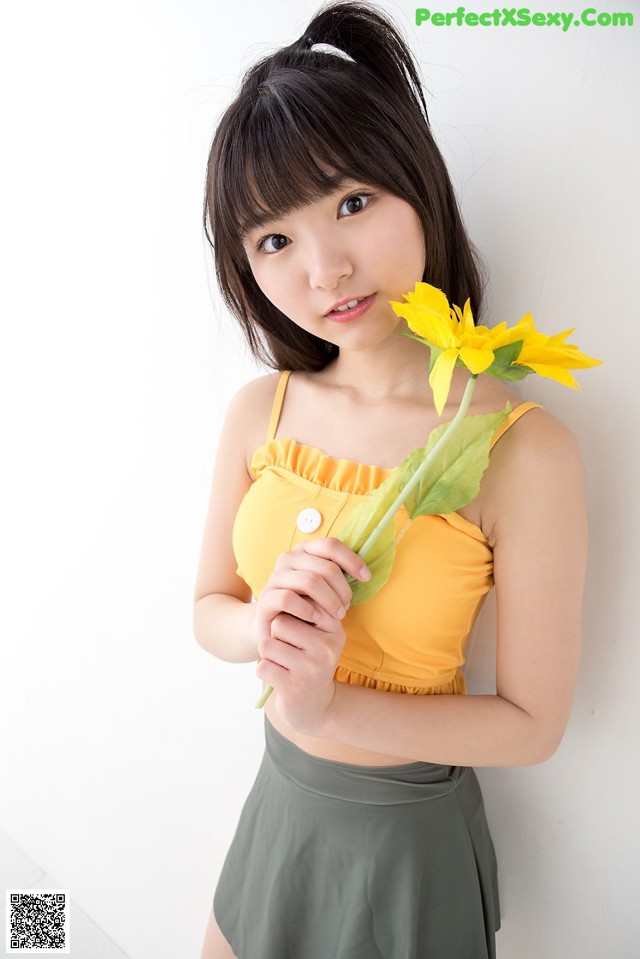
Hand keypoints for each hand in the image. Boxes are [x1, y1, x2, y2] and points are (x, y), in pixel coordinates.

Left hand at [252, 537, 370, 733]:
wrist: (311, 705)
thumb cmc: (307, 658)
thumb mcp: (318, 629)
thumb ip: (313, 599)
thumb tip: (302, 560)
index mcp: (335, 628)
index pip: (300, 603)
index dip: (289, 609)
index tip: (293, 622)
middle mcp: (328, 647)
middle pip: (281, 621)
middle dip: (276, 631)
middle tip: (287, 644)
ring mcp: (311, 668)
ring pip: (270, 642)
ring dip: (270, 651)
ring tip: (284, 661)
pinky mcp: (293, 687)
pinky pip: (262, 666)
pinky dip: (263, 670)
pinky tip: (277, 677)